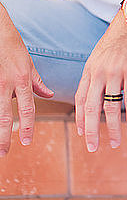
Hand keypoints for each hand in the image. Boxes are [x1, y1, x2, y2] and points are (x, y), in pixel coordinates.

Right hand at [0, 10, 53, 156]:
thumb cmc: (11, 46)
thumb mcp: (28, 63)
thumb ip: (37, 82)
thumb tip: (48, 95)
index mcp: (22, 79)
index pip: (27, 108)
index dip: (26, 127)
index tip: (25, 142)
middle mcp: (6, 82)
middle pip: (4, 115)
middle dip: (4, 136)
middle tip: (4, 153)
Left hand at [75, 11, 126, 151]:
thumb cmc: (120, 39)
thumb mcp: (101, 55)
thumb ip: (97, 73)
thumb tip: (96, 92)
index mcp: (90, 69)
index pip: (80, 99)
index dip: (81, 120)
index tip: (82, 135)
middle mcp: (99, 72)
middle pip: (91, 107)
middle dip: (91, 131)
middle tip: (92, 148)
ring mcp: (116, 72)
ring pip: (111, 107)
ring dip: (112, 128)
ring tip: (115, 142)